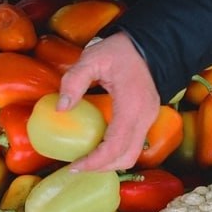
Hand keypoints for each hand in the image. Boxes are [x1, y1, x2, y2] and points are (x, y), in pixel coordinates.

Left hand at [59, 31, 159, 171]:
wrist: (150, 45)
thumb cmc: (121, 50)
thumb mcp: (93, 58)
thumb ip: (74, 81)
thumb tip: (61, 109)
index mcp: (131, 107)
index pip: (114, 146)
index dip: (94, 161)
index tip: (74, 166)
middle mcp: (144, 118)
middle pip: (126, 157)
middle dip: (101, 167)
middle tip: (77, 167)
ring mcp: (148, 120)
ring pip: (132, 155)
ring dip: (110, 163)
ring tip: (87, 161)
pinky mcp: (147, 119)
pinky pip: (133, 145)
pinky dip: (116, 153)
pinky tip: (99, 148)